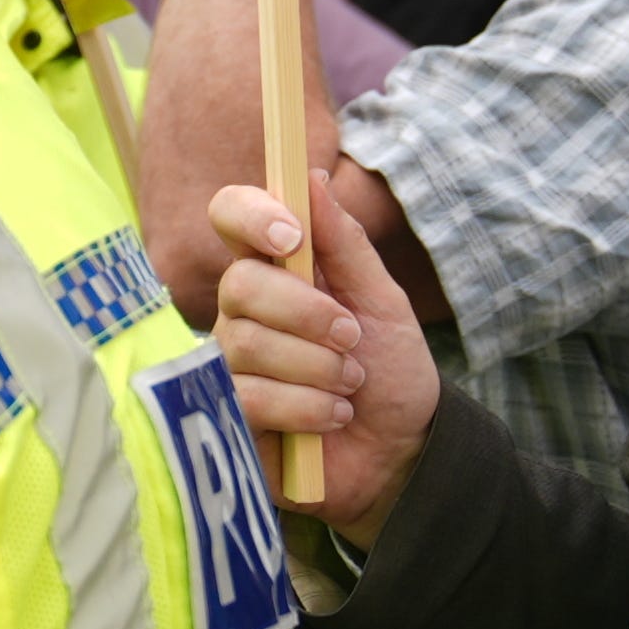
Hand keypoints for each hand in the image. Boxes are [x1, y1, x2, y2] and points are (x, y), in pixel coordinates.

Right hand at [204, 182, 436, 544]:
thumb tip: (312, 177)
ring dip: (316, 367)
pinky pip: (247, 397)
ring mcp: (228, 366)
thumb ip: (347, 246)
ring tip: (349, 386)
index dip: (250, 214)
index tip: (291, 233)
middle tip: (351, 337)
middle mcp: (241, 313)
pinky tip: (332, 417)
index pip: (231, 217)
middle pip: (239, 284)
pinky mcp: (227, 417)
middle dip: (306, 312)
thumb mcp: (384, 303)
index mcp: (276, 271)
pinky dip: (305, 407)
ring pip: (244, 344)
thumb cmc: (389, 372)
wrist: (401, 452)